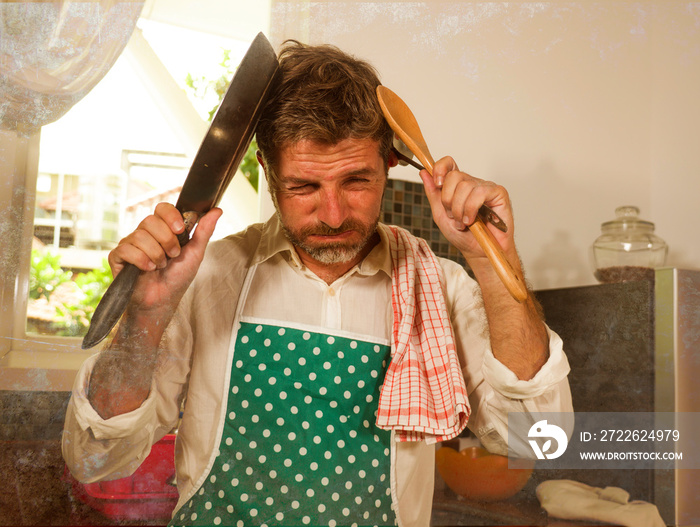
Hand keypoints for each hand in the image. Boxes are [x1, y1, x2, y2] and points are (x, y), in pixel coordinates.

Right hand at [108, 203, 222, 312]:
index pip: (162, 208)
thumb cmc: (177, 278)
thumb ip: (204, 231)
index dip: (170, 216)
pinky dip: (141, 261)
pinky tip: (147, 269)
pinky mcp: (117, 256)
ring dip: (156, 254)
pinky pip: (126, 249)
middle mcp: (145, 233)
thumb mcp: (195, 253)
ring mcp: (130, 244)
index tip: (180, 230)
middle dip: (166, 240)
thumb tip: (217, 210)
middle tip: (172, 255)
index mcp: (163, 229)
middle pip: (150, 220)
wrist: (162, 301)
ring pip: (139, 235)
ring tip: (160, 266)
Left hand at [419, 156, 514, 261]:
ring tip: (464, 222)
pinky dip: (472, 209)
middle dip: (448, 200)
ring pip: (465, 186)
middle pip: (454, 176)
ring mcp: (485, 187)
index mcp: (457, 186)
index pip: (449, 163)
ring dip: (460, 210)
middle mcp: (471, 183)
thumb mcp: (440, 215)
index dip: (440, 168)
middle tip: (453, 216)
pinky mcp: (498, 193)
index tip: (437, 184)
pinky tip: (473, 220)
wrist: (478, 252)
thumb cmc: (463, 236)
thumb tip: (424, 172)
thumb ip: (433, 194)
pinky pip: (480, 192)